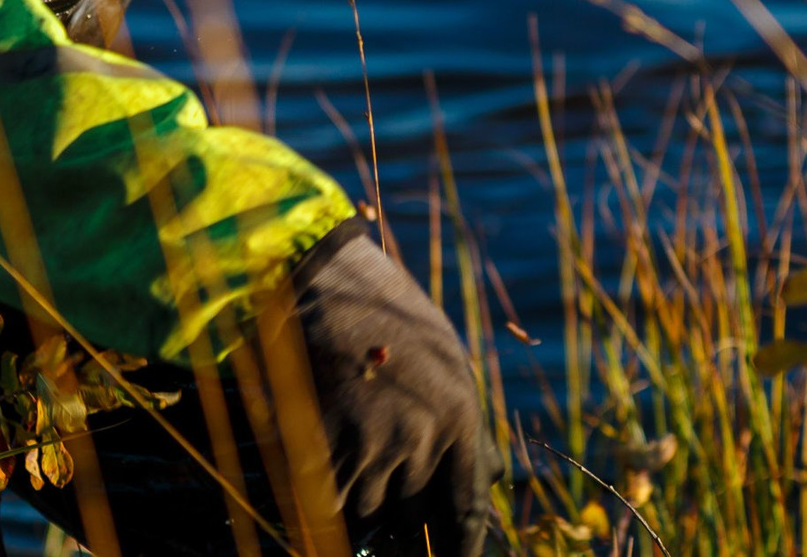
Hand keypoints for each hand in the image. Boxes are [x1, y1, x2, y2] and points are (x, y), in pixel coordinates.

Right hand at [285, 227, 496, 556]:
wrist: (329, 277)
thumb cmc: (392, 317)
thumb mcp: (446, 364)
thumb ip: (463, 425)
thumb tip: (488, 478)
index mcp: (461, 417)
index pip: (466, 510)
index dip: (460, 550)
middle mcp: (423, 436)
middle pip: (410, 520)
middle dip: (396, 523)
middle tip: (383, 508)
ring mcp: (371, 439)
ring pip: (365, 515)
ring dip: (356, 509)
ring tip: (347, 468)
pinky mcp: (324, 437)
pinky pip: (325, 498)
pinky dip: (320, 501)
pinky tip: (317, 478)